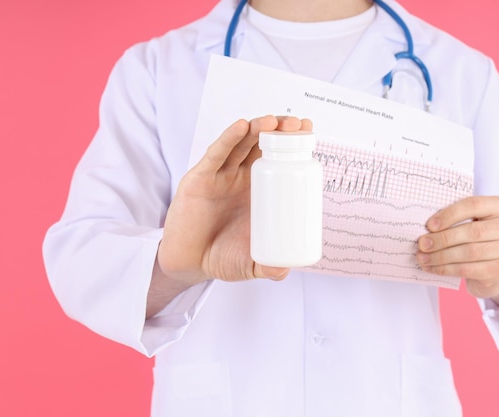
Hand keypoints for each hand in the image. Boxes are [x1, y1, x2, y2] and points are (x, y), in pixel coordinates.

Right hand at [157, 115, 312, 285]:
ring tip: (273, 120)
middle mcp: (241, 178)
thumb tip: (285, 270)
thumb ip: (268, 269)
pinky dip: (228, 139)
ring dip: (256, 128)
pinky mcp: (200, 178)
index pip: (278, 159)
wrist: (188, 264)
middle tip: (298, 123)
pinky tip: (240, 126)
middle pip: (262, 144)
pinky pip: (216, 154)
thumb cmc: (222, 258)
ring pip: (241, 144)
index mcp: (259, 191)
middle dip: (280, 130)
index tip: (311, 132)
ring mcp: (221, 175)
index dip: (293, 144)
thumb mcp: (251, 264)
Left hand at [415, 196, 498, 298]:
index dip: (449, 215)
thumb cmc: (479, 237)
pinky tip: (432, 268)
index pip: (473, 205)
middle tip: (422, 244)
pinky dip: (446, 269)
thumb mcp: (473, 220)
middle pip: (472, 231)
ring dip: (441, 256)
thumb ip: (457, 218)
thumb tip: (428, 227)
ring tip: (423, 257)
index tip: (430, 225)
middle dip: (442, 239)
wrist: (495, 266)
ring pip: (469, 252)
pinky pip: (468, 269)